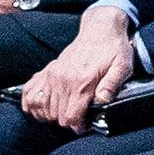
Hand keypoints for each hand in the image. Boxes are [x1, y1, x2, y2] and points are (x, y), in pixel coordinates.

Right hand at [20, 9, 135, 131]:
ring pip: (44, 108)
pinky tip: (44, 106)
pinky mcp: (49, 70)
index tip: (87, 123)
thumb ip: (112, 85)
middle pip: (57, 116)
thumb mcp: (122, 67)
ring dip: (54, 114)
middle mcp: (63, 79)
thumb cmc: (113, 48)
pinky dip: (34, 102)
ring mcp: (53, 75)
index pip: (70, 117)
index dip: (79, 126)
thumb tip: (103, 101)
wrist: (100, 28)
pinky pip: (31, 91)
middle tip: (81, 117)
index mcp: (82, 82)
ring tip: (68, 111)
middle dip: (69, 121)